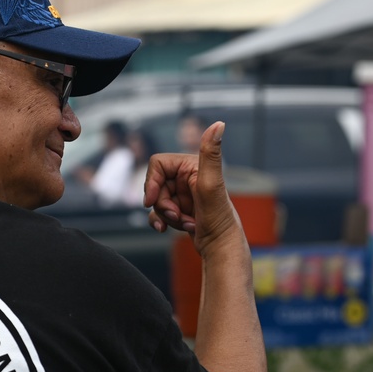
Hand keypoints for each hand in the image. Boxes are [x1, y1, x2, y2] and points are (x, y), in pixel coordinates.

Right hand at [142, 121, 239, 253]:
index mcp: (193, 165)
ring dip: (165, 215)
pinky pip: (158, 211)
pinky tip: (167, 229)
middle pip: (155, 184)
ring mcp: (183, 193)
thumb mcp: (211, 184)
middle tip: (176, 215)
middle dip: (162, 203)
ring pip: (156, 200)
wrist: (221, 246)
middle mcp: (188, 176)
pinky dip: (161, 221)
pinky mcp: (180, 208)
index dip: (151, 182)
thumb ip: (211, 154)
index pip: (158, 164)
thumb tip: (219, 124)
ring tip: (183, 223)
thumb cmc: (219, 217)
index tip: (151, 201)